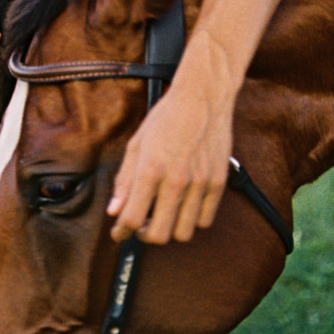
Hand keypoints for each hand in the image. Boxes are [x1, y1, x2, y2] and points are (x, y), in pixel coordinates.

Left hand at [107, 68, 234, 244]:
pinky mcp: (218, 183)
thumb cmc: (167, 117)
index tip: (119, 233)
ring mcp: (200, 183)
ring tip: (164, 214)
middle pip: (158, 235)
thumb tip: (115, 211)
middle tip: (141, 224)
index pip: (132, 218)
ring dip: (170, 229)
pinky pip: (204, 220)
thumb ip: (125, 180)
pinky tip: (184, 206)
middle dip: (144, 235)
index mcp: (150, 168)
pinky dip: (192, 220)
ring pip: (183, 233)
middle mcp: (176, 180)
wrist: (203, 97)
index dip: (121, 232)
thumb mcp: (137, 143)